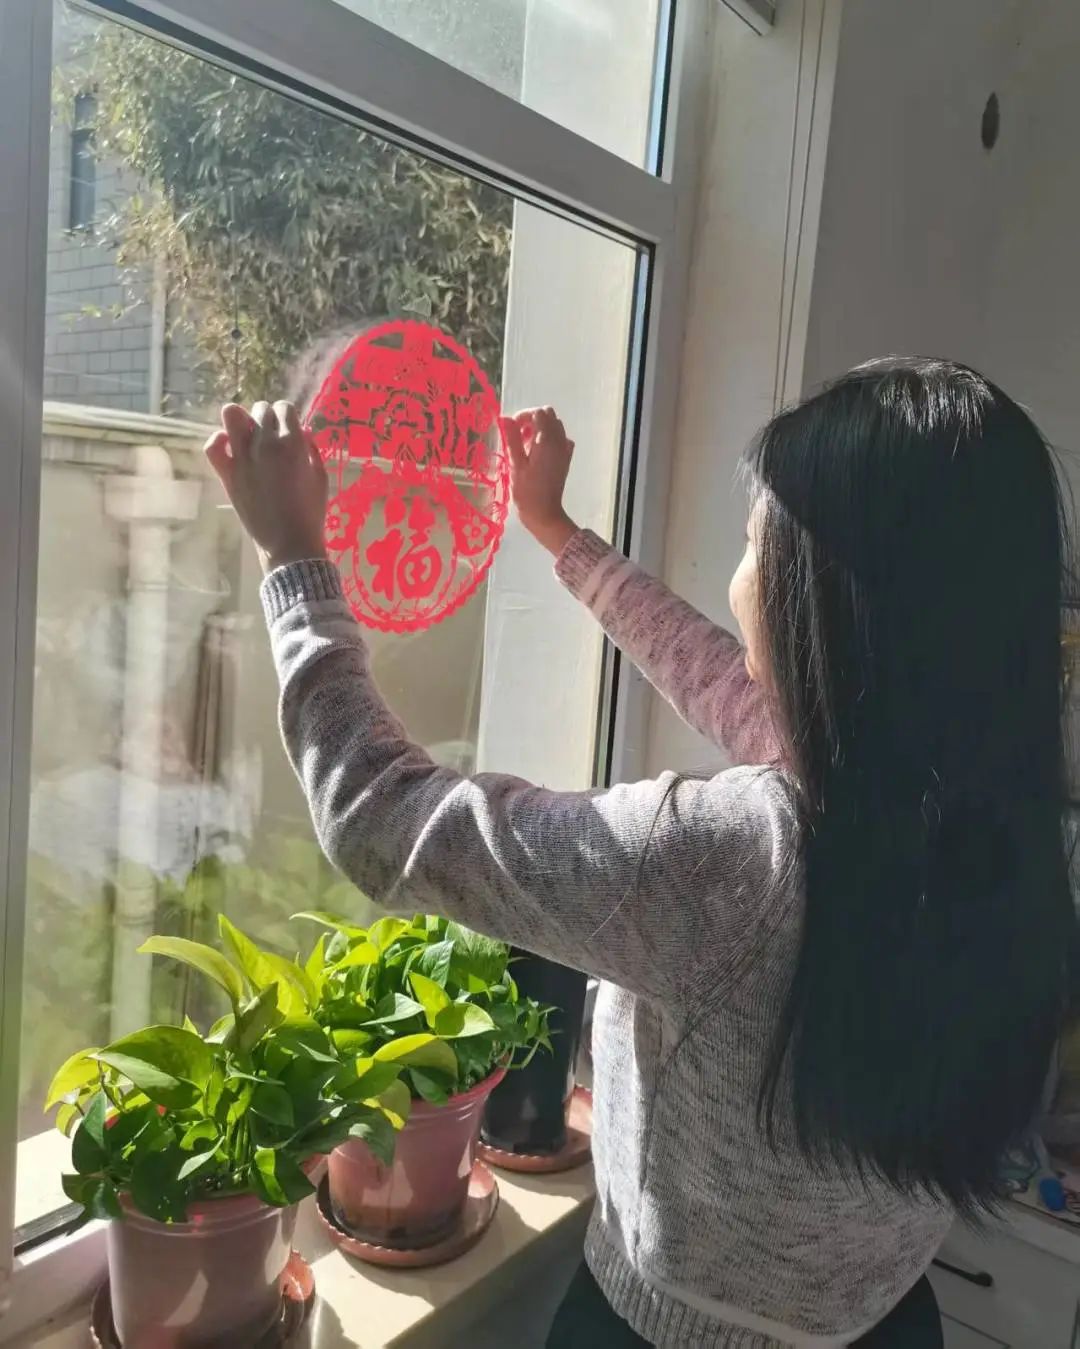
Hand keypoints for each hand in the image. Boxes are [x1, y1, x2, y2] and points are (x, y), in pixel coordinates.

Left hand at [205, 401, 327, 574]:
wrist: (289, 544)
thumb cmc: (311, 512)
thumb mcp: (320, 477)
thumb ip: (312, 449)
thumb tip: (303, 430)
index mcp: (293, 443)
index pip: (284, 408)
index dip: (288, 415)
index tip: (289, 427)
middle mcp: (266, 444)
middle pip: (261, 409)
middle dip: (268, 417)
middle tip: (272, 435)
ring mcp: (243, 458)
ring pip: (232, 415)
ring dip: (242, 419)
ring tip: (249, 434)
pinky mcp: (227, 474)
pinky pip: (213, 445)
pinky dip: (219, 440)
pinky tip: (230, 446)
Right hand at [500, 406, 578, 556]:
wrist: (544, 513)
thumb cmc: (527, 492)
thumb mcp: (516, 464)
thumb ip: (512, 439)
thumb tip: (504, 418)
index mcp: (546, 441)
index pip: (538, 413)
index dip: (522, 416)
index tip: (511, 429)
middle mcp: (559, 442)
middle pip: (549, 415)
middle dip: (532, 419)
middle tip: (518, 436)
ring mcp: (565, 450)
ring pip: (556, 425)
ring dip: (541, 428)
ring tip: (526, 445)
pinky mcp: (565, 459)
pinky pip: (561, 439)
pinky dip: (550, 439)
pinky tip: (538, 452)